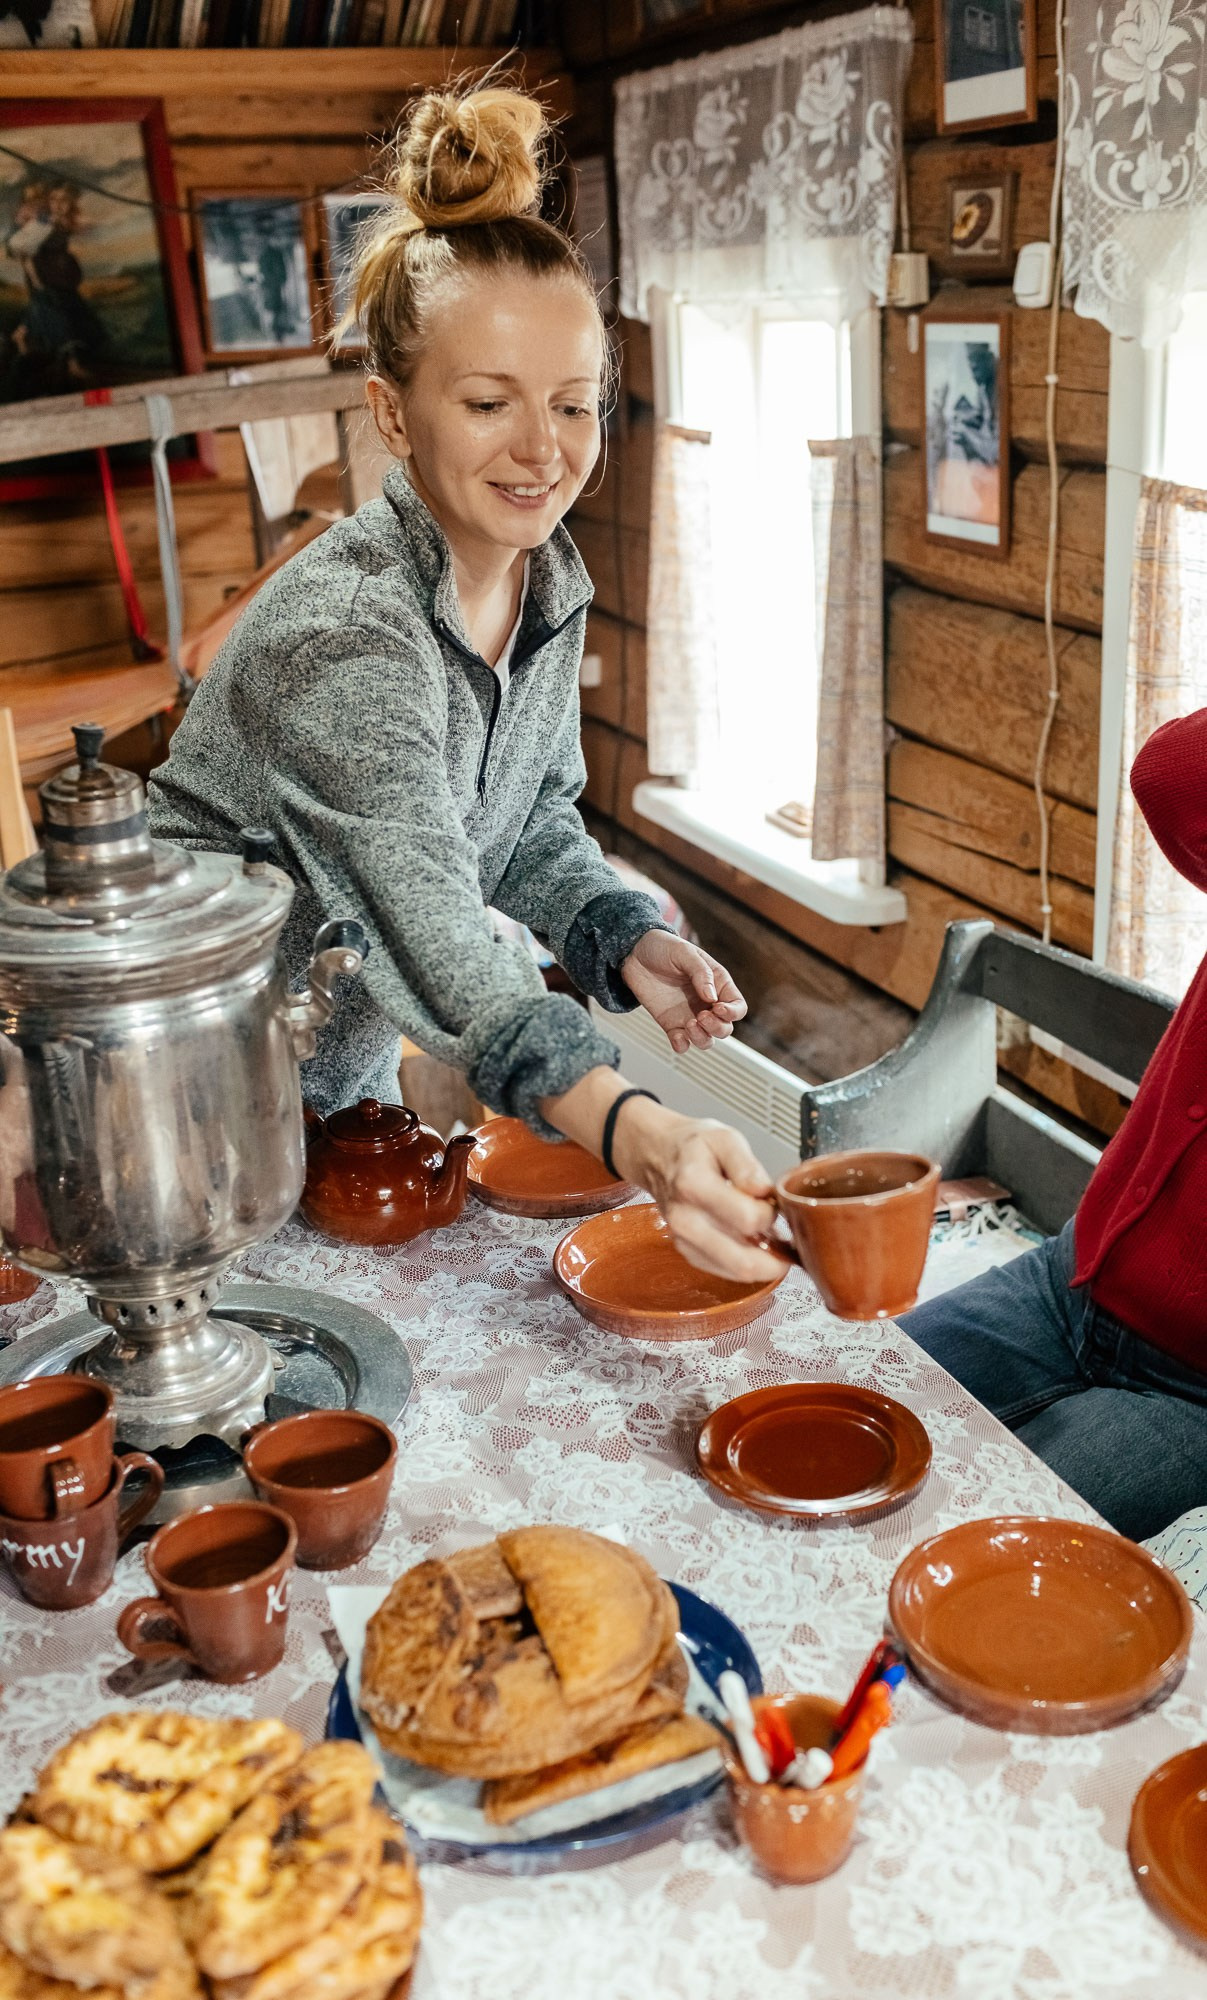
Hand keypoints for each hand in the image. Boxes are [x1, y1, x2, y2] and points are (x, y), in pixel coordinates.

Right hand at [610, 1096, 786, 1282]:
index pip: (748, 1218)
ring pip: (736, 1271)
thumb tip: (764, 1193)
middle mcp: (684, 1219)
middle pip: (742, 1261)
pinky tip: (753, 1243)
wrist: (658, 1155)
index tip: (774, 1202)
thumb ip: (748, 1165)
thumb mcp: (724, 1138)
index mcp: (694, 1184)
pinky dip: (747, 1263)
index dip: (772, 1213)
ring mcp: (683, 1239)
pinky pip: (726, 1272)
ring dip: (763, 1261)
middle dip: (776, 1255)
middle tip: (787, 1238)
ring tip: (770, 1237)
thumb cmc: (693, 1147)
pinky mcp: (687, 1252)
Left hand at [620, 931, 746, 1054]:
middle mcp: (706, 1003)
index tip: (717, 1007)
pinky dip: (682, 1045)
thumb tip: (711, 997)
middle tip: (701, 1016)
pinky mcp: (671, 1024)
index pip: (737, 1006)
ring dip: (702, 1039)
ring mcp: (689, 1015)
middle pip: (725, 1028)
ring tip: (690, 1024)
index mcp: (718, 984)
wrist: (635, 953)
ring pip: (706, 1040)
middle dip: (717, 1028)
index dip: (732, 1012)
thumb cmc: (663, 947)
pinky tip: (677, 1036)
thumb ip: (701, 973)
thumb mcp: (684, 953)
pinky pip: (682, 1043)